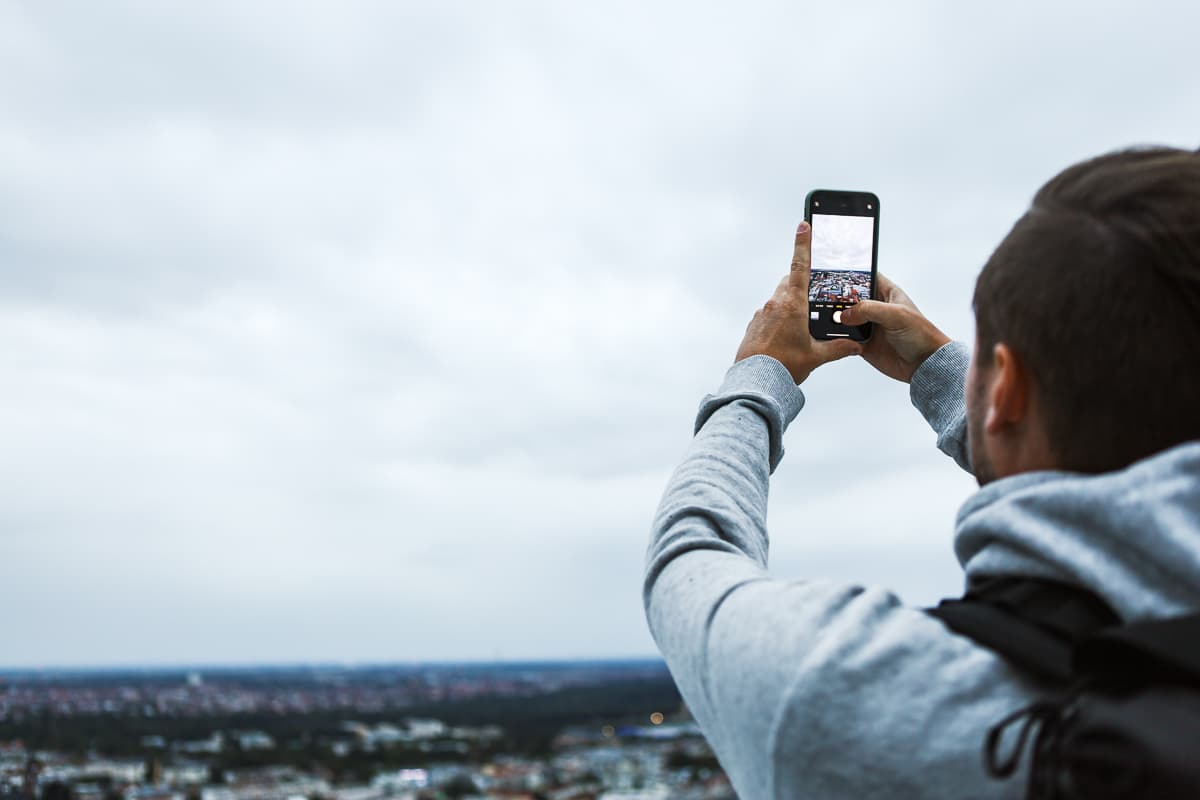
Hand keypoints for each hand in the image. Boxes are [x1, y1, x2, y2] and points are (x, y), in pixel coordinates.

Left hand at [735, 221, 862, 383]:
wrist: (754, 381)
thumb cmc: (783, 367)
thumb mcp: (816, 356)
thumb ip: (838, 348)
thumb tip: (856, 346)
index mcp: (792, 305)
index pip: (800, 266)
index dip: (803, 245)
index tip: (803, 224)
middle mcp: (775, 304)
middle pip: (790, 282)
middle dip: (802, 284)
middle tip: (814, 297)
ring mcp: (762, 313)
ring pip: (780, 298)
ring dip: (791, 304)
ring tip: (801, 325)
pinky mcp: (754, 324)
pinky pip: (769, 314)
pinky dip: (779, 318)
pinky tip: (786, 336)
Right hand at [837, 273, 950, 382]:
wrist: (924, 364)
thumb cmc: (921, 335)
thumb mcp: (896, 315)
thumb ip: (870, 309)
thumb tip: (846, 314)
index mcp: (887, 294)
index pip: (867, 277)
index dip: (853, 274)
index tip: (836, 272)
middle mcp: (876, 308)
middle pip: (850, 298)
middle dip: (838, 299)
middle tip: (826, 301)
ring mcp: (868, 326)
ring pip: (844, 319)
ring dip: (836, 320)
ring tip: (826, 319)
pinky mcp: (863, 343)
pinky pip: (844, 339)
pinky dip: (838, 338)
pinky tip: (835, 337)